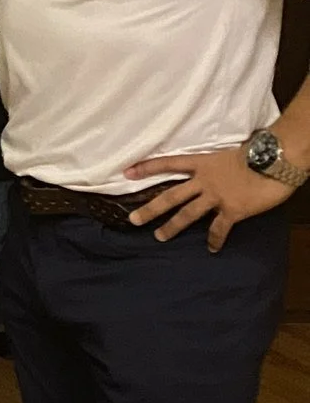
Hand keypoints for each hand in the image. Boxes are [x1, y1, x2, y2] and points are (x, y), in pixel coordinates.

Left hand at [124, 144, 297, 250]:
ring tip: (160, 237)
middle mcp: (204, 181)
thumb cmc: (256, 153)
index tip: (126, 172)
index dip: (147, 168)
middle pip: (170, 196)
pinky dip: (215, 239)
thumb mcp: (227, 155)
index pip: (168, 164)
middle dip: (151, 209)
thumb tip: (215, 171)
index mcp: (202, 163)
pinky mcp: (232, 211)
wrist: (275, 161)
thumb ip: (216, 166)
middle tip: (134, 220)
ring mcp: (216, 197)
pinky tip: (212, 249)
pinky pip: (219, 228)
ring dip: (173, 227)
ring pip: (187, 214)